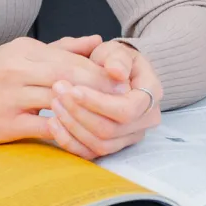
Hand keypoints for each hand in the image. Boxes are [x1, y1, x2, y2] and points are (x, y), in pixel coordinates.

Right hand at [0, 34, 115, 144]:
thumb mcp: (23, 53)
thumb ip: (62, 48)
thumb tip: (96, 40)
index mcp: (25, 50)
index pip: (70, 58)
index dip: (98, 70)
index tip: (121, 79)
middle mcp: (18, 70)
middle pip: (68, 76)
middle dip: (99, 88)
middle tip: (123, 98)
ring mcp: (11, 97)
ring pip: (58, 100)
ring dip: (85, 109)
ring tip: (108, 116)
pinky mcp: (6, 124)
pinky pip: (42, 127)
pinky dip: (64, 130)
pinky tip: (81, 133)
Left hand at [46, 40, 163, 159]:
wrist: (114, 72)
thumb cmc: (115, 60)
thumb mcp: (118, 51)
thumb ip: (118, 58)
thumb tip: (117, 71)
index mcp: (152, 95)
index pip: (128, 109)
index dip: (99, 103)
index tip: (74, 89)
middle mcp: (145, 121)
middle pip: (111, 130)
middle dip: (80, 112)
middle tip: (57, 91)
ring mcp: (129, 137)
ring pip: (100, 144)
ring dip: (72, 126)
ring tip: (54, 103)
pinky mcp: (112, 147)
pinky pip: (90, 153)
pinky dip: (69, 141)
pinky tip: (53, 122)